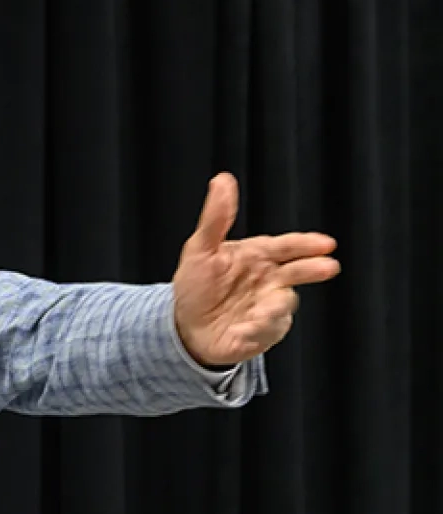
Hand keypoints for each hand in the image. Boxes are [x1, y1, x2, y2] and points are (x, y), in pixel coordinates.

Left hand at [171, 172, 338, 366]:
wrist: (185, 327)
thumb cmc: (197, 286)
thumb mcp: (200, 249)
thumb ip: (216, 218)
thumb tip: (222, 180)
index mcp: (259, 256)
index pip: (286, 246)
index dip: (306, 244)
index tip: (326, 243)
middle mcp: (270, 280)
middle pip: (297, 272)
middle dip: (313, 269)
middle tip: (328, 266)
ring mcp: (269, 307)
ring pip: (282, 304)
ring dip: (275, 306)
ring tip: (262, 309)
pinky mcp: (262, 333)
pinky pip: (265, 332)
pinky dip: (256, 330)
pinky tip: (242, 329)